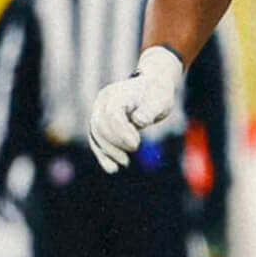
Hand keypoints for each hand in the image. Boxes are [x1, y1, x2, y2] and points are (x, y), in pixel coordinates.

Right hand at [88, 46, 183, 172]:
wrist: (150, 88)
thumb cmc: (157, 94)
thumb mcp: (160, 100)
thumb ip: (150, 110)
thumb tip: (139, 121)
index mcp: (116, 94)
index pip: (111, 116)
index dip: (122, 133)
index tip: (137, 144)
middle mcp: (102, 102)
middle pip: (100, 126)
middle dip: (115, 144)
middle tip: (134, 150)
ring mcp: (98, 112)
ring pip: (95, 135)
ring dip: (108, 152)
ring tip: (124, 163)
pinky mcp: (99, 123)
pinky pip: (96, 140)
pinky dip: (103, 155)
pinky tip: (112, 168)